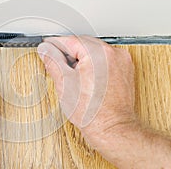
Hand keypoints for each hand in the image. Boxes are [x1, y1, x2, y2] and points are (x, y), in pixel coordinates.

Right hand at [37, 36, 170, 167]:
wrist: (111, 128)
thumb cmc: (92, 111)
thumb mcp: (64, 83)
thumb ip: (52, 60)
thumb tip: (45, 49)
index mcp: (98, 53)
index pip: (71, 40)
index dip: (55, 43)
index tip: (47, 45)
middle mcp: (113, 53)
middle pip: (83, 44)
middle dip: (68, 52)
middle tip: (55, 61)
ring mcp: (122, 61)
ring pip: (94, 51)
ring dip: (81, 58)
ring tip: (71, 74)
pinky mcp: (125, 70)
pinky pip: (104, 60)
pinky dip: (93, 64)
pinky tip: (85, 78)